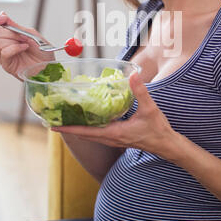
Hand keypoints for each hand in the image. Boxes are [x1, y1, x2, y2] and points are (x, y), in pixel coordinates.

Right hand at [0, 12, 54, 80]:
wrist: (49, 65)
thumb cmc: (42, 52)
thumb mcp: (31, 34)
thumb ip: (16, 26)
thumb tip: (2, 14)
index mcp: (7, 37)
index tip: (3, 18)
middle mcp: (3, 45)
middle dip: (10, 32)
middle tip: (23, 36)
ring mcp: (4, 55)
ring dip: (14, 40)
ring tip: (25, 43)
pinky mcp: (7, 65)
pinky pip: (5, 52)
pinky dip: (15, 48)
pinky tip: (24, 47)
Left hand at [51, 71, 176, 157]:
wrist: (166, 145)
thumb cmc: (158, 130)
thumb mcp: (150, 109)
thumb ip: (140, 92)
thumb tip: (132, 75)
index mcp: (115, 133)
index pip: (86, 132)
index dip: (69, 128)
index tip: (54, 125)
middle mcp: (111, 138)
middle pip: (83, 135)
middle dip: (69, 128)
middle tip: (55, 119)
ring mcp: (114, 140)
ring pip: (90, 136)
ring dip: (77, 129)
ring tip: (67, 119)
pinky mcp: (118, 138)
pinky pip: (98, 134)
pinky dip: (88, 128)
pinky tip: (88, 120)